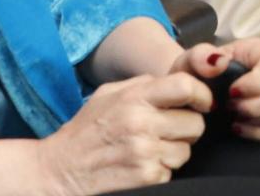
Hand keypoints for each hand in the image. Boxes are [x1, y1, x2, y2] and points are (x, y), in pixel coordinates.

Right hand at [34, 72, 209, 195]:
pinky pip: (172, 172)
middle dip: (187, 128)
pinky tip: (140, 166)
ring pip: (186, 151)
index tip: (203, 103)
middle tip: (167, 131)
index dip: (202, 95)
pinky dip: (161, 171)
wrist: (56, 171)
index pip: (186, 86)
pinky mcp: (146, 177)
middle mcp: (140, 122)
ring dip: (174, 152)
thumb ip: (143, 84)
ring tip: (149, 150)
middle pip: (195, 123)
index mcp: (133, 96)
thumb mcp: (108, 95)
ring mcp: (144, 152)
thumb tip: (181, 81)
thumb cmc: (84, 132)